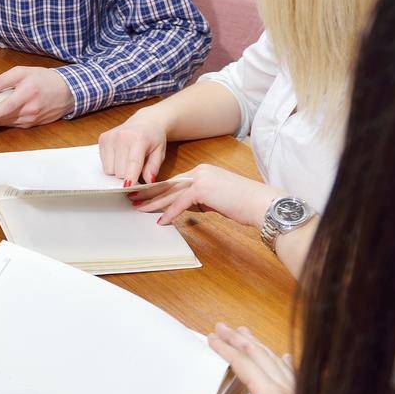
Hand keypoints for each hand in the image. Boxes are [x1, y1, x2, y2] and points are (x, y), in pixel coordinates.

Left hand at [0, 66, 72, 127]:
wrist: (68, 91)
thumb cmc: (44, 79)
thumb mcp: (21, 72)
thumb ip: (0, 81)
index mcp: (28, 92)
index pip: (6, 106)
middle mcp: (31, 109)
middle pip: (5, 117)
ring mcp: (33, 119)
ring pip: (8, 123)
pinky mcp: (34, 124)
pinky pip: (15, 125)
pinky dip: (6, 120)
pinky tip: (3, 114)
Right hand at [98, 108, 168, 185]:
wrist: (146, 121)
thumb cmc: (154, 139)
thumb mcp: (160, 153)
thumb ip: (153, 167)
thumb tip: (148, 181)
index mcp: (139, 139)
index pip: (133, 163)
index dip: (131, 177)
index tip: (128, 188)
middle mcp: (121, 136)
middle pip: (120, 171)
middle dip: (128, 176)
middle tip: (136, 170)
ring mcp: (110, 137)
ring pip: (109, 170)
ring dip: (118, 171)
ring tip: (127, 161)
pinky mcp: (102, 139)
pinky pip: (103, 164)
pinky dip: (112, 164)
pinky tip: (120, 156)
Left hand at [129, 163, 279, 227]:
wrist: (261, 203)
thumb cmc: (242, 204)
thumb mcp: (216, 199)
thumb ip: (199, 200)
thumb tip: (185, 207)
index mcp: (203, 172)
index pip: (175, 182)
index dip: (159, 190)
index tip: (145, 196)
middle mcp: (200, 171)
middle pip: (169, 185)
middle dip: (150, 194)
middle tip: (133, 199)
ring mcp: (201, 178)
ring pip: (171, 193)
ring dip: (154, 203)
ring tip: (139, 209)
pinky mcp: (203, 189)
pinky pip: (181, 203)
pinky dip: (170, 213)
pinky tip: (161, 221)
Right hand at [183, 322, 294, 393]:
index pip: (243, 364)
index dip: (226, 349)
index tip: (212, 337)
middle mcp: (285, 389)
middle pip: (259, 355)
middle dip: (239, 339)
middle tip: (223, 327)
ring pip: (275, 360)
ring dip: (257, 345)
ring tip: (246, 333)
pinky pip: (291, 373)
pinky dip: (282, 361)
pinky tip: (286, 358)